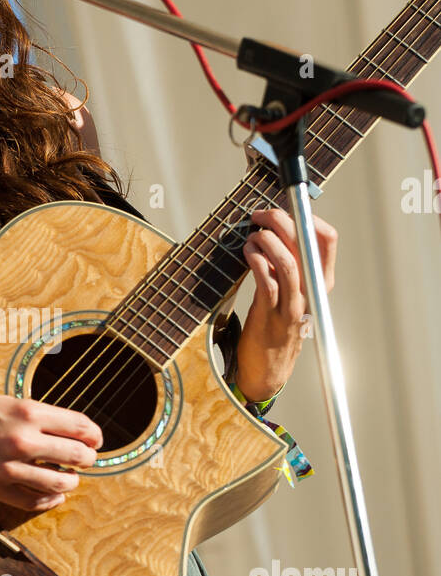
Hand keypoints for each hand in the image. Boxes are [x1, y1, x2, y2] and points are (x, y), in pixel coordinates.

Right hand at [0, 389, 102, 511]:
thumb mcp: (3, 400)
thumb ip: (34, 415)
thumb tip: (66, 429)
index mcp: (27, 411)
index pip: (80, 426)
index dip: (94, 435)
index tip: (95, 440)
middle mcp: (23, 438)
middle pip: (77, 454)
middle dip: (86, 459)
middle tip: (85, 460)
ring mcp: (9, 466)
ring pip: (61, 482)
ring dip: (71, 481)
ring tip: (69, 478)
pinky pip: (34, 501)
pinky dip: (49, 499)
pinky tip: (52, 494)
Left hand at [236, 207, 337, 402]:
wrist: (268, 369)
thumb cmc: (275, 324)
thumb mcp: (289, 290)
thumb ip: (286, 263)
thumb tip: (274, 227)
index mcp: (320, 282)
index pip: (328, 240)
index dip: (309, 217)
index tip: (287, 207)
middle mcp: (311, 292)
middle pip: (305, 245)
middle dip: (281, 221)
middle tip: (260, 215)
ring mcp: (293, 305)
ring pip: (288, 263)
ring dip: (267, 241)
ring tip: (253, 235)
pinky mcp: (271, 316)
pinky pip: (267, 283)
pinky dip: (256, 261)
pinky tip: (247, 252)